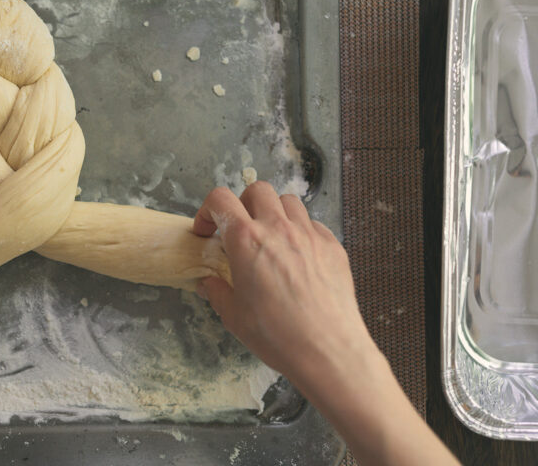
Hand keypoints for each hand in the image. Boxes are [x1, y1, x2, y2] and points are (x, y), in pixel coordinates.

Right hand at [192, 183, 458, 465]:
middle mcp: (278, 227)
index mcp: (246, 240)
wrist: (327, 350)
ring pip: (288, 201)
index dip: (208, 210)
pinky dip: (300, 231)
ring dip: (274, 213)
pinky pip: (313, 224)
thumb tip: (208, 283)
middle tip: (240, 230)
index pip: (220, 199)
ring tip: (271, 238)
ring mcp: (309, 234)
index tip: (207, 231)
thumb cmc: (275, 334)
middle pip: (257, 190)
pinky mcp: (332, 246)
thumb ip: (217, 291)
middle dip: (243, 204)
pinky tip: (298, 257)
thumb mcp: (233, 316)